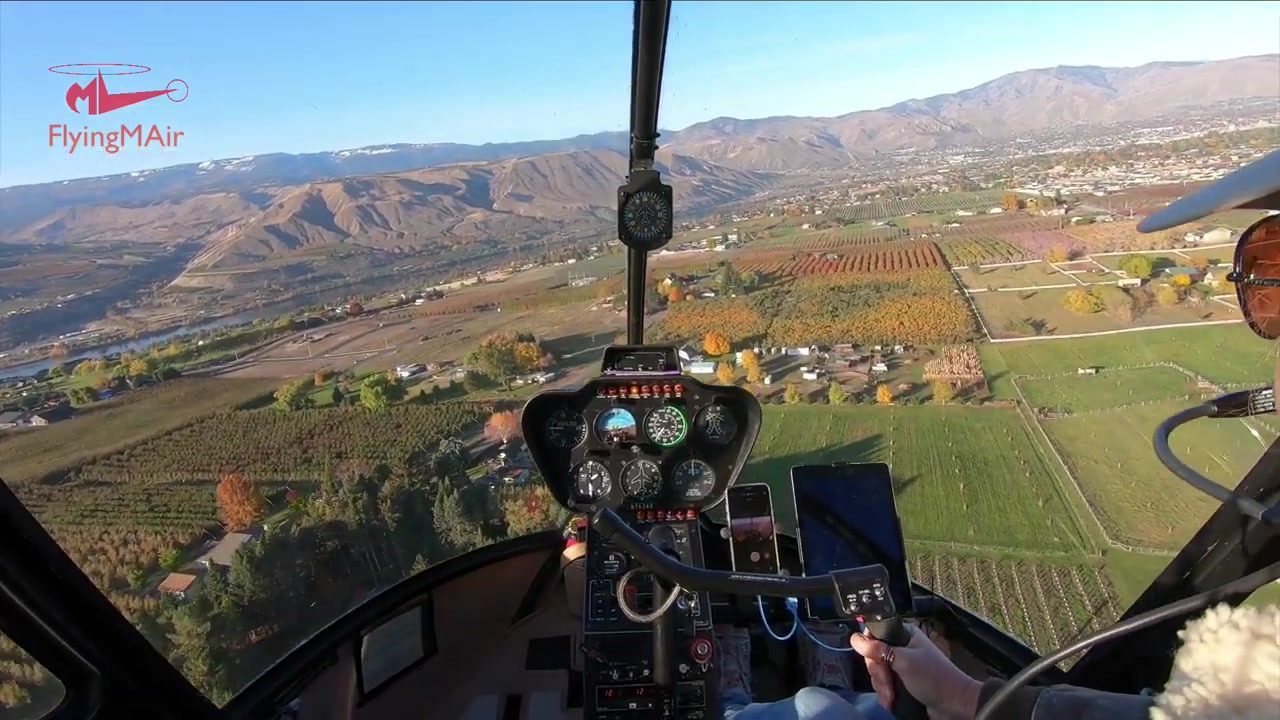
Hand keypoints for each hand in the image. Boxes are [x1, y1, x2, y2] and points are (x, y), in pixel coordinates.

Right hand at [850, 626, 982, 719]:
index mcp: (904, 635)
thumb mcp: (903, 661)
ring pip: (877, 673)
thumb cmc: (932, 677)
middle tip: (887, 685)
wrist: (953, 704)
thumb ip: (878, 650)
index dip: (869, 647)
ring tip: (891, 697)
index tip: (873, 660)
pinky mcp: (901, 683)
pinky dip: (885, 694)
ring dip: (881, 687)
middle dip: (878, 674)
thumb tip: (855, 638)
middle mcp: (901, 648)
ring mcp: (901, 666)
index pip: (875, 633)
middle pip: (873, 656)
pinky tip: (891, 701)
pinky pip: (884, 685)